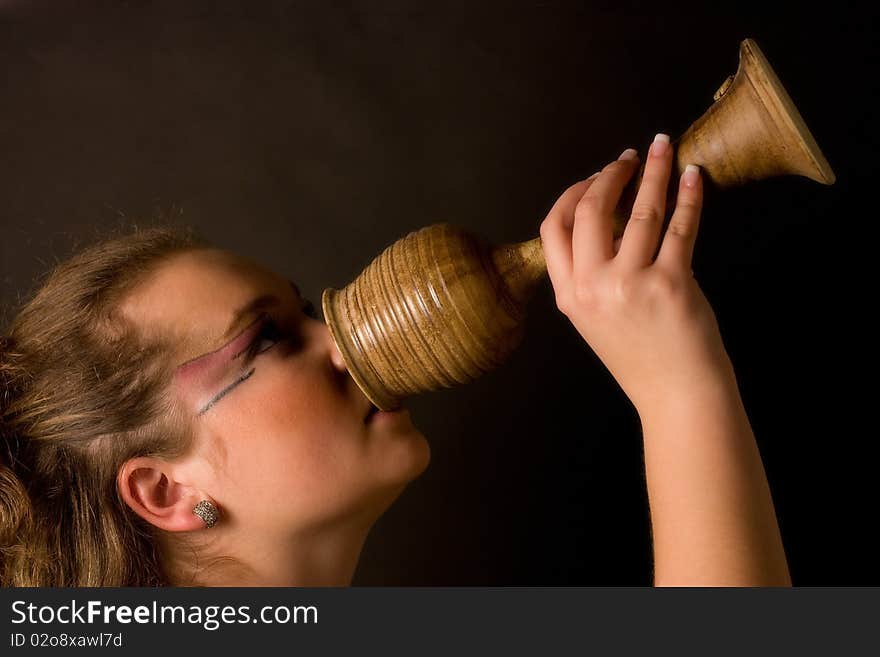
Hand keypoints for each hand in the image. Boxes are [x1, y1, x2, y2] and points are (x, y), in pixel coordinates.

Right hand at [540, 135, 734, 414]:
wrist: (676, 394)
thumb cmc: (641, 356)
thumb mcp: (594, 319)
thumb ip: (588, 275)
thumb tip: (606, 217)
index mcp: (569, 295)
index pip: (553, 227)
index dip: (573, 192)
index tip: (594, 176)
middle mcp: (593, 287)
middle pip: (590, 210)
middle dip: (610, 175)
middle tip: (629, 158)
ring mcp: (631, 285)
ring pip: (639, 210)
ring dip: (653, 172)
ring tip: (663, 150)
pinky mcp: (672, 283)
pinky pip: (680, 226)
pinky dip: (688, 196)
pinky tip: (692, 177)